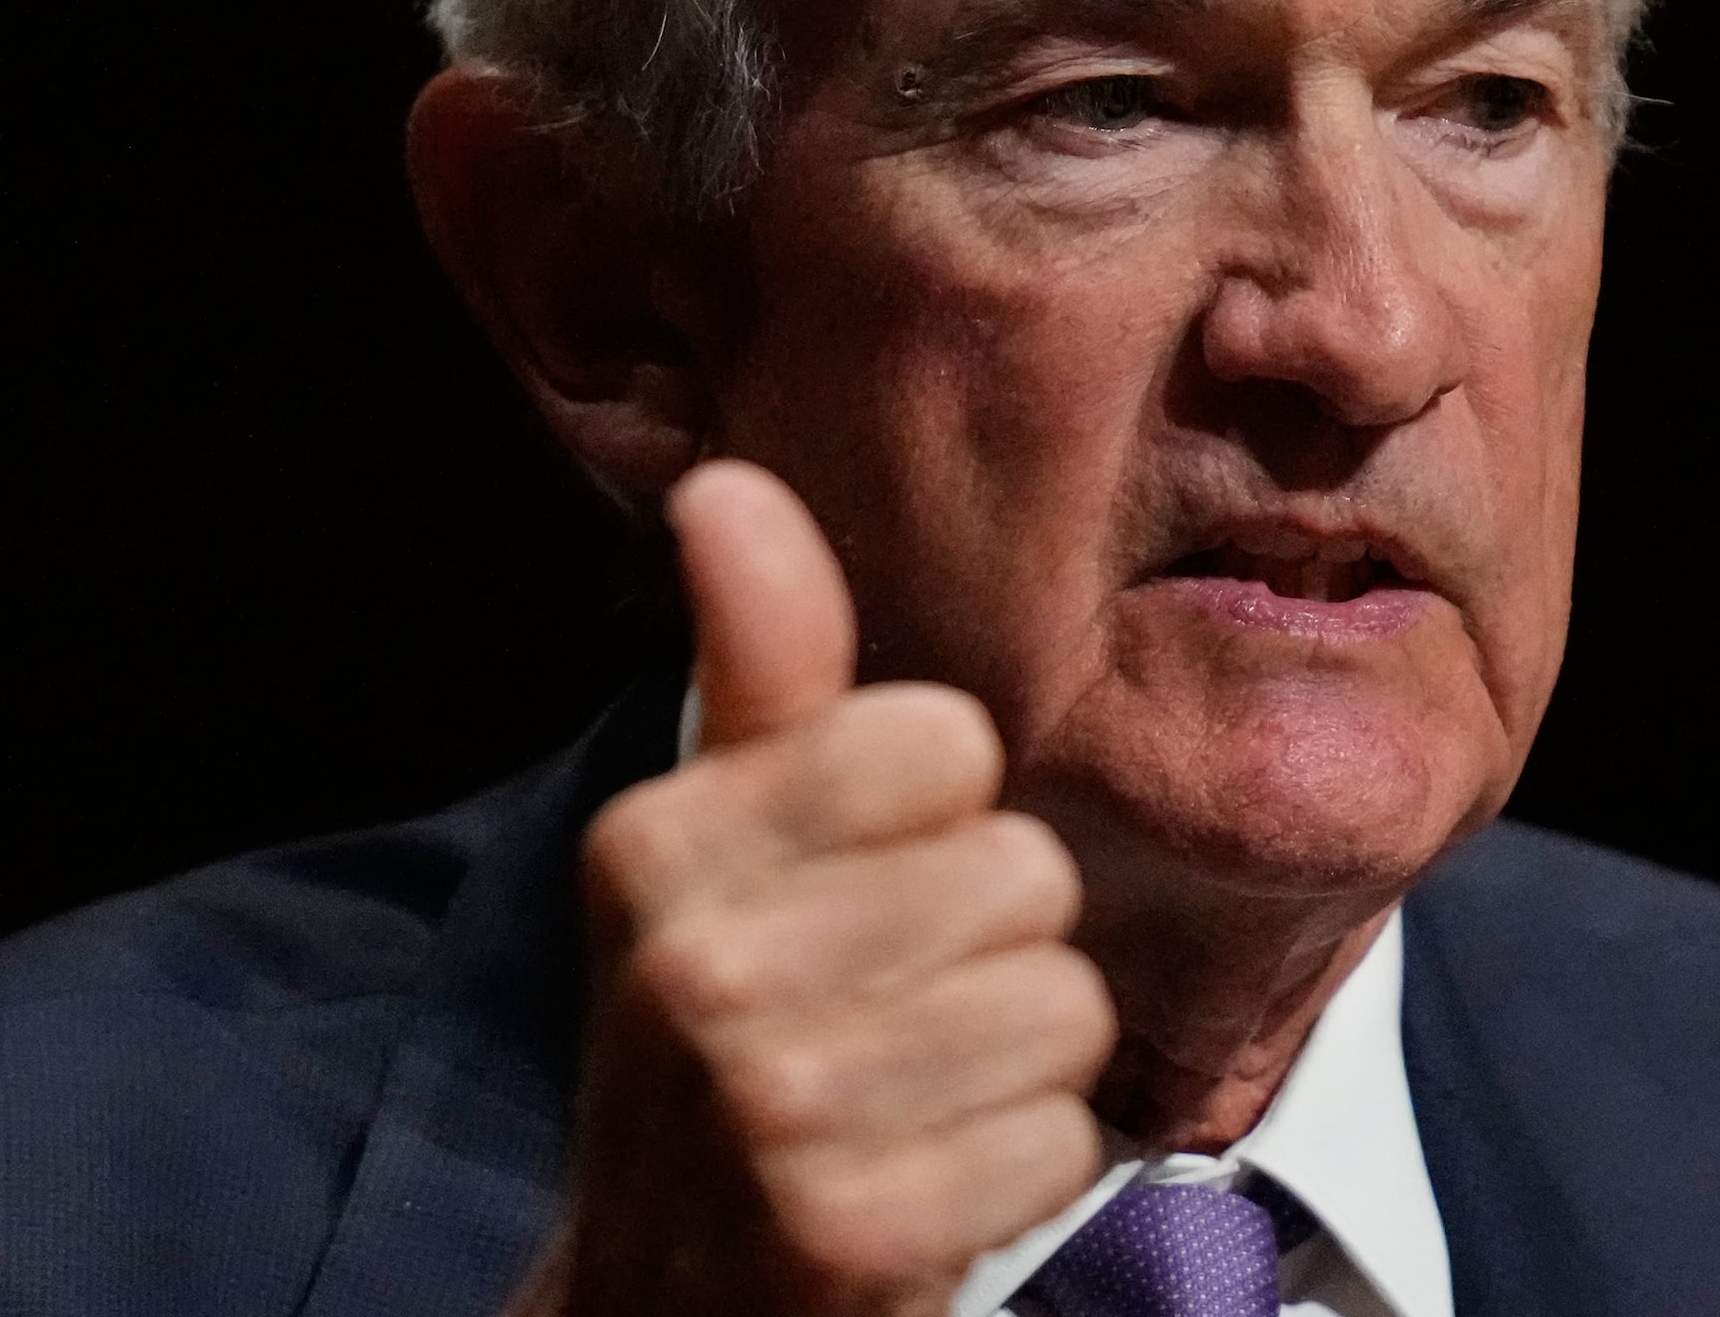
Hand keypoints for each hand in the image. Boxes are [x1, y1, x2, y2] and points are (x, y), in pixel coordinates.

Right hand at [508, 460, 1116, 1316]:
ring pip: (1061, 1003)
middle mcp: (697, 968)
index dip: (935, 820)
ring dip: (1015, 1070)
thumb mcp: (721, 850)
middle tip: (886, 1024)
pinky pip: (1062, 1139)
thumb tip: (727, 484)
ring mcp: (768, 1108)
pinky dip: (1017, 1176)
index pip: (944, 740)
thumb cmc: (732, 1044)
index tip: (855, 895)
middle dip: (989, 952)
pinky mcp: (850, 1233)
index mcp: (657, 845)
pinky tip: (925, 1194)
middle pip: (1022, 871)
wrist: (663, 1305)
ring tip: (910, 1109)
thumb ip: (757, 670)